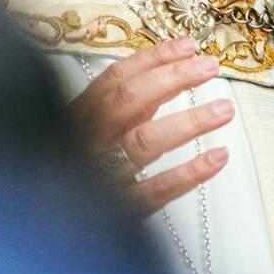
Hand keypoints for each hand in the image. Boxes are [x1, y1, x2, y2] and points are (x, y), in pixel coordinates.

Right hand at [73, 37, 232, 214]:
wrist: (49, 226)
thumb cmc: (71, 172)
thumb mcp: (90, 132)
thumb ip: (123, 109)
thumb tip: (165, 78)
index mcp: (77, 118)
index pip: (115, 79)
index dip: (152, 59)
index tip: (187, 46)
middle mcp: (87, 142)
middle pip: (129, 101)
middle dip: (172, 78)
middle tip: (209, 66)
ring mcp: (102, 175)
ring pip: (144, 143)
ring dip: (187, 122)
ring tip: (224, 110)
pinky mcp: (118, 210)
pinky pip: (155, 190)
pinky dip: (188, 174)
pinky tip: (217, 157)